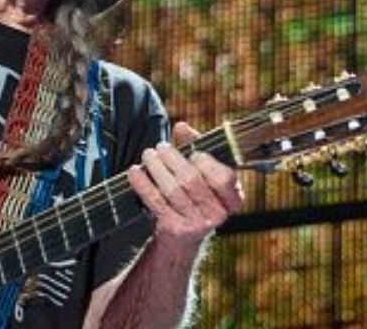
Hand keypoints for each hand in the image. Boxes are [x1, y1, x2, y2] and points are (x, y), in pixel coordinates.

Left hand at [127, 121, 243, 246]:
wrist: (182, 238)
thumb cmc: (194, 195)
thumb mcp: (201, 173)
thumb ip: (195, 146)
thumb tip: (181, 127)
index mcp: (232, 199)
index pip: (224, 178)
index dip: (207, 162)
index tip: (194, 153)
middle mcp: (217, 214)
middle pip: (192, 180)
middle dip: (172, 158)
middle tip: (160, 147)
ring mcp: (196, 224)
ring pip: (172, 189)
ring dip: (156, 167)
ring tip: (148, 155)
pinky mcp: (174, 229)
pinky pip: (155, 201)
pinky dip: (143, 183)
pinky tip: (134, 172)